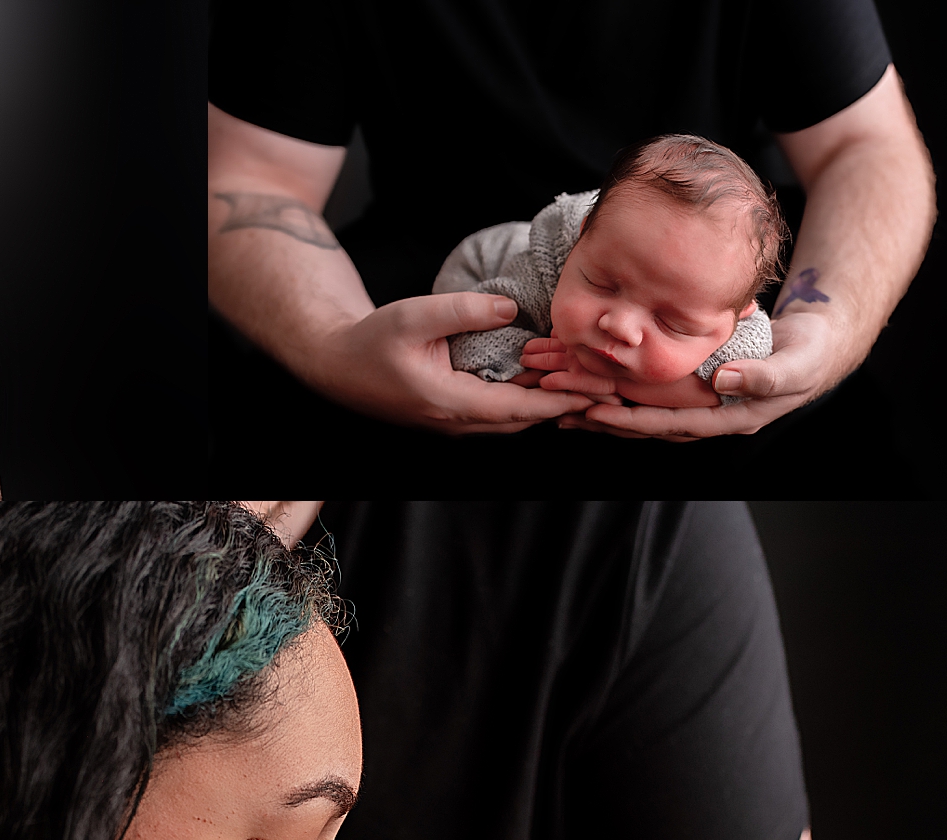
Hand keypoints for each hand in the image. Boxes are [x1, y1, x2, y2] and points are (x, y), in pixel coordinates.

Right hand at [302, 293, 595, 435]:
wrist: (338, 364)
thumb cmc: (372, 340)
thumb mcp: (414, 314)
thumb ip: (465, 310)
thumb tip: (514, 309)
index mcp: (449, 404)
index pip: (518, 409)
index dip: (561, 400)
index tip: (598, 392)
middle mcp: (455, 422)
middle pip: (523, 420)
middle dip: (564, 403)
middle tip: (607, 382)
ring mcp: (454, 422)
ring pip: (513, 419)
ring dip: (547, 401)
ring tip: (586, 380)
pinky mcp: (453, 414)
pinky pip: (500, 412)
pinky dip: (527, 398)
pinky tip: (548, 376)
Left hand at [555, 309, 840, 440]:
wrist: (818, 344)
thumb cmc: (811, 353)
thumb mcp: (796, 362)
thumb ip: (763, 374)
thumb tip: (721, 381)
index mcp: (729, 418)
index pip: (670, 424)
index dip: (633, 420)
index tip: (597, 412)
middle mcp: (708, 418)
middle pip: (648, 426)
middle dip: (605, 421)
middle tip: (564, 412)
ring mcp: (700, 406)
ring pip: (645, 414)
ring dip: (607, 411)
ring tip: (566, 406)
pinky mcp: (695, 391)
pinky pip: (653, 396)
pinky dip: (623, 392)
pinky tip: (596, 387)